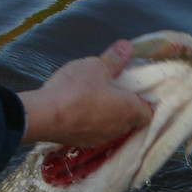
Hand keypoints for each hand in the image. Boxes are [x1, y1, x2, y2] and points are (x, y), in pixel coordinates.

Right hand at [18, 39, 152, 147]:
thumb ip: (115, 58)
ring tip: (95, 99)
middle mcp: (119, 129)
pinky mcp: (82, 144)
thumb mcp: (96, 66)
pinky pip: (93, 132)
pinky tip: (78, 110)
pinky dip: (91, 123)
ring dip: (107, 115)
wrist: (43, 116)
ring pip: (111, 127)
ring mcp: (100, 139)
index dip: (144, 101)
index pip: (148, 112)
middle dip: (125, 107)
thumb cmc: (76, 89)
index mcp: (130, 110)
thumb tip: (128, 47)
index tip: (135, 89)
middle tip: (114, 90)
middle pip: (130, 120)